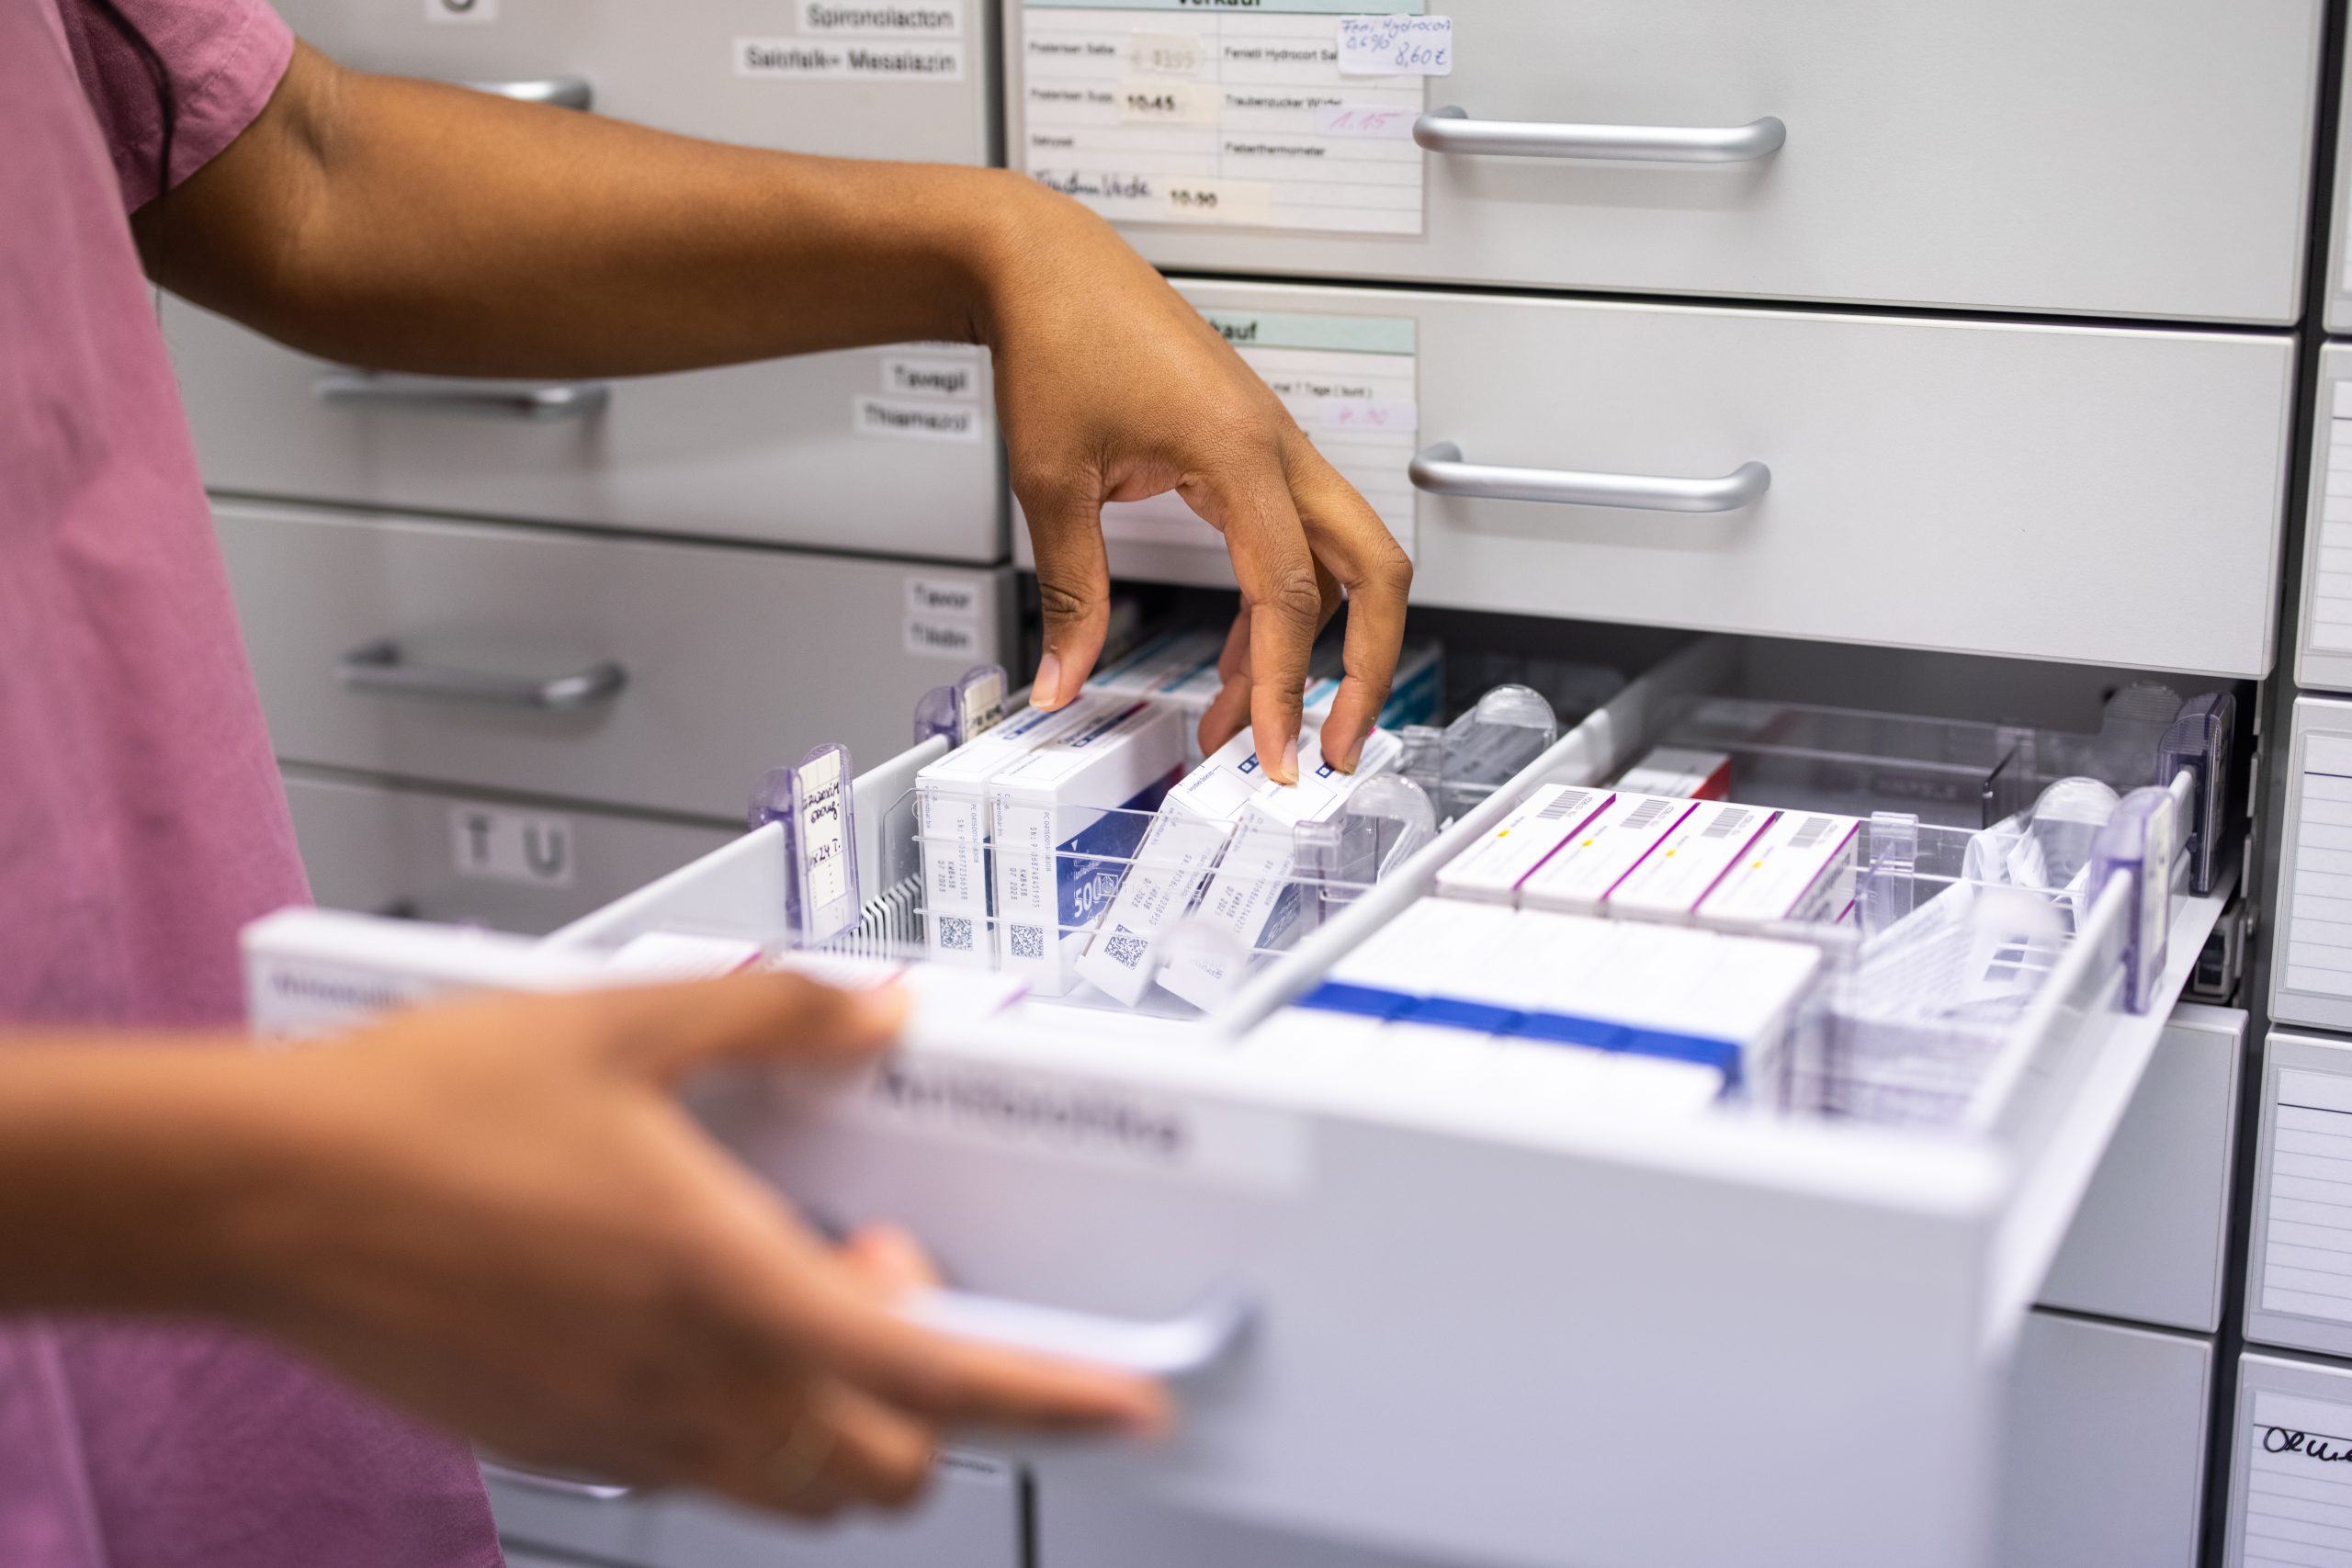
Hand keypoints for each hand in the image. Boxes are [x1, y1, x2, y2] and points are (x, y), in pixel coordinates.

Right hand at [206, 975, 1163, 1517]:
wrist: (263, 1191)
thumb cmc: (420, 1114)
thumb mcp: (624, 1023)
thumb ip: (776, 1014)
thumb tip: (870, 1010)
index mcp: (727, 1284)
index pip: (935, 1374)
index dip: (1052, 1399)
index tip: (1122, 1404)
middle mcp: (687, 1384)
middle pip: (883, 1465)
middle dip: (929, 1398)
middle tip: (882, 1275)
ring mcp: (621, 1433)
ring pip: (795, 1485)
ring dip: (841, 1416)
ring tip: (795, 1292)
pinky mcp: (557, 1444)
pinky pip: (700, 1473)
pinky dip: (748, 1422)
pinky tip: (695, 1312)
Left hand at [980, 185, 1412, 778]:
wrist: (1046, 262)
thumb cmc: (1056, 336)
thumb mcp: (1052, 481)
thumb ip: (1070, 591)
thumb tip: (1064, 679)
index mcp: (1240, 451)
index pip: (1292, 593)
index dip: (1289, 685)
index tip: (1273, 752)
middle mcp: (1278, 447)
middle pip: (1376, 572)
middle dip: (1366, 669)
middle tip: (1327, 747)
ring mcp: (1274, 447)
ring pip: (1343, 562)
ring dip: (1310, 649)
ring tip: (1249, 722)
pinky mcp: (1253, 452)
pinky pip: (1295, 542)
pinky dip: (1278, 609)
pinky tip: (1237, 662)